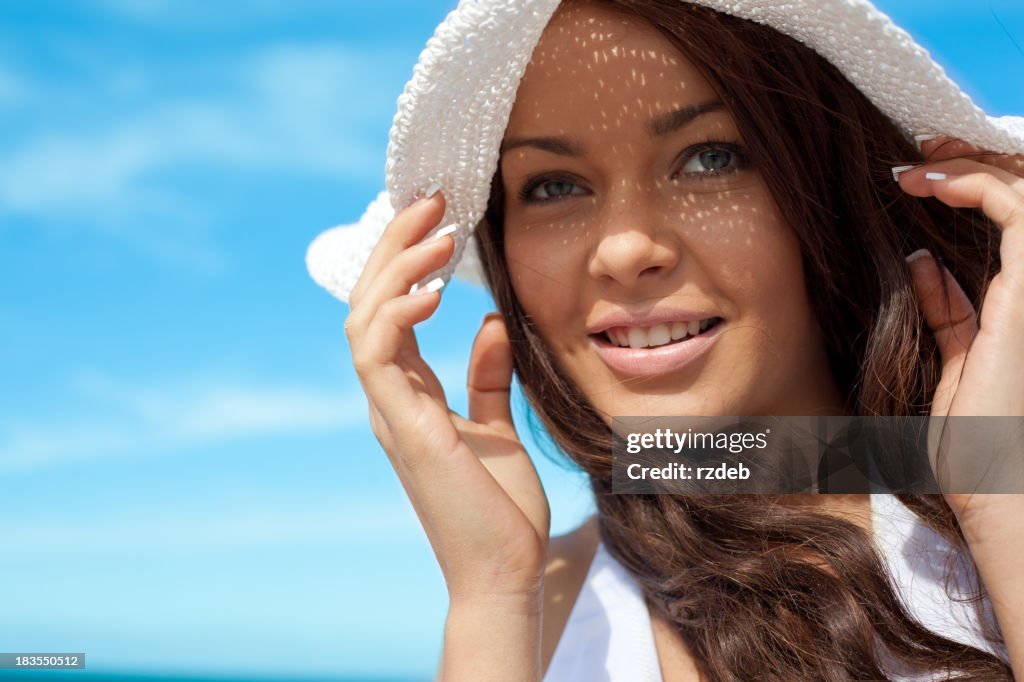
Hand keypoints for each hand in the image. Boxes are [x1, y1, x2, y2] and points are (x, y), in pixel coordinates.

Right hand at [344, 191, 550, 604]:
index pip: (390, 311)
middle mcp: (390, 398)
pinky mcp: (402, 427)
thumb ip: (487, 377)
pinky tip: (435, 289)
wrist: (505, 572)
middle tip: (431, 201)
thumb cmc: (499, 509)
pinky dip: (397, 313)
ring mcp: (389, 412)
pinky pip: (379, 355)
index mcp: (409, 395)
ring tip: (435, 229)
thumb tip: (490, 321)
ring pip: (365, 319)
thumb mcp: (497, 427)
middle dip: (395, 246)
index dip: (404, 260)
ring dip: (396, 267)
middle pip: (370, 303)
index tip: (437, 217)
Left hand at [897, 138, 1023, 526]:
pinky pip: (1019, 211)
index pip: (1018, 219)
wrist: (998, 489)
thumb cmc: (979, 446)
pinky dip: (976, 184)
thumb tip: (925, 259)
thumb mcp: (956, 363)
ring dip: (976, 163)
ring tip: (920, 164)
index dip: (978, 181)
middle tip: (924, 151)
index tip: (922, 173)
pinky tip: (931, 185)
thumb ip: (949, 312)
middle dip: (979, 160)